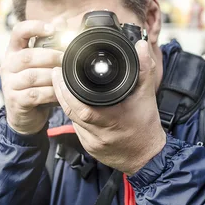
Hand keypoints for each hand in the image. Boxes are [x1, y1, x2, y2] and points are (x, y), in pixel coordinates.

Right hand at [1, 20, 62, 134]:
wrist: (25, 115)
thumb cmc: (36, 84)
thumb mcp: (42, 63)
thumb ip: (50, 43)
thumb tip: (62, 21)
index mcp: (14, 51)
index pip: (18, 31)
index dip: (34, 27)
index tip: (52, 29)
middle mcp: (7, 65)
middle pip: (27, 56)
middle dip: (50, 57)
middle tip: (67, 60)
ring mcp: (9, 83)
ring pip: (31, 76)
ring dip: (52, 76)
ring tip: (65, 77)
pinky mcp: (14, 100)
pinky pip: (34, 94)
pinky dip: (50, 93)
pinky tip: (60, 93)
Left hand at [52, 40, 165, 174]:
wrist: (148, 158)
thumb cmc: (147, 128)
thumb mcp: (147, 95)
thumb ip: (144, 69)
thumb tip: (139, 46)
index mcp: (110, 119)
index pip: (78, 104)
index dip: (64, 88)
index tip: (59, 71)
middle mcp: (97, 133)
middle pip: (69, 110)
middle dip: (60, 91)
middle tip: (56, 74)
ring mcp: (91, 142)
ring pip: (71, 119)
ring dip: (66, 102)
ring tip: (63, 85)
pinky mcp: (89, 148)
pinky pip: (76, 129)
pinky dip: (75, 116)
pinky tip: (76, 105)